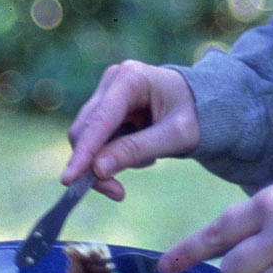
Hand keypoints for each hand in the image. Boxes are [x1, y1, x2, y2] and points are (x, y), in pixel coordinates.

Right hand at [63, 60, 199, 197]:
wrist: (204, 105)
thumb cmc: (196, 116)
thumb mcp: (176, 136)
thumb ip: (137, 150)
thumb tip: (97, 169)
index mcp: (131, 78)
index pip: (100, 121)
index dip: (84, 153)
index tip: (69, 180)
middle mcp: (113, 81)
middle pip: (85, 130)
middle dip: (95, 165)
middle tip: (117, 193)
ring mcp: (107, 92)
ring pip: (87, 138)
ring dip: (106, 162)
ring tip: (148, 161)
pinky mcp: (105, 107)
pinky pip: (96, 140)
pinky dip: (111, 156)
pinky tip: (142, 153)